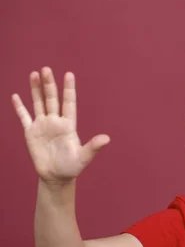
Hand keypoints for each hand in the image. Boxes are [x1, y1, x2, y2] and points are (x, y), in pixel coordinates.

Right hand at [11, 67, 109, 186]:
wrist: (56, 176)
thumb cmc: (72, 167)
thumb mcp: (83, 157)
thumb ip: (93, 147)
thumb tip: (107, 139)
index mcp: (69, 125)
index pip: (69, 103)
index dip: (69, 89)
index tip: (69, 74)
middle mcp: (55, 122)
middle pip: (52, 99)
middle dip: (49, 85)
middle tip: (46, 69)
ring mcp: (42, 126)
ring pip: (38, 103)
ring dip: (35, 90)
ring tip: (34, 74)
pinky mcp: (31, 133)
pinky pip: (24, 117)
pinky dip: (20, 107)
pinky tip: (16, 96)